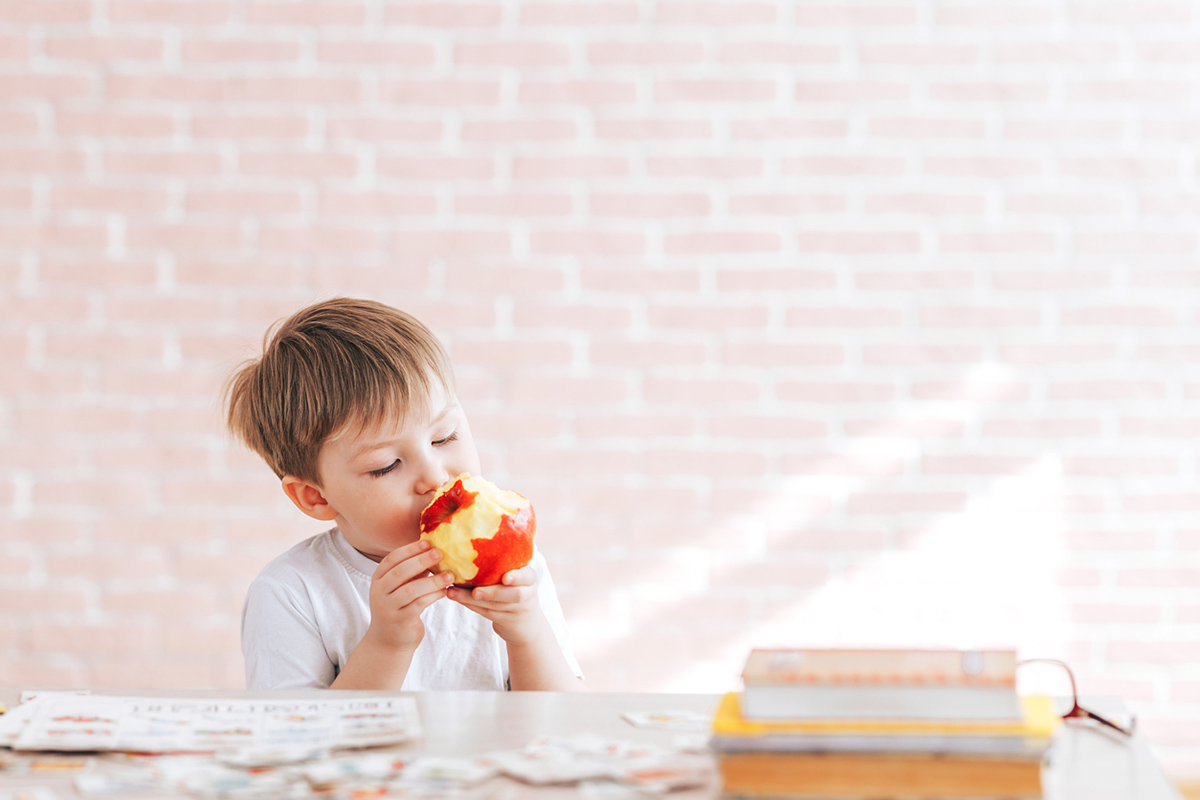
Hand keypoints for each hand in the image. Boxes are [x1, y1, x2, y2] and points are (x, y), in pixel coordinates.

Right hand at [362, 539, 455, 653]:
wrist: (388, 640)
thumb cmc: (399, 606)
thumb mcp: (399, 587)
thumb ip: (411, 571)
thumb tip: (433, 548)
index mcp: (378, 579)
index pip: (392, 559)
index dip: (410, 550)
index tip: (427, 542)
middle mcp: (379, 592)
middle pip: (400, 572)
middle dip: (421, 561)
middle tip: (440, 553)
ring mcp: (388, 608)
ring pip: (410, 590)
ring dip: (432, 581)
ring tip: (450, 574)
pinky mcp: (400, 620)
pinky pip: (419, 605)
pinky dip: (433, 596)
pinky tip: (445, 591)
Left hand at [448, 565, 542, 643]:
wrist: (526, 621)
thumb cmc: (516, 587)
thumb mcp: (518, 574)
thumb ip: (504, 563)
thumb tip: (473, 543)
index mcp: (529, 578)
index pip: (528, 576)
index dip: (517, 577)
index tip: (505, 578)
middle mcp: (527, 594)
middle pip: (513, 595)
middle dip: (492, 593)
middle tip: (475, 591)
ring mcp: (517, 610)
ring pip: (495, 606)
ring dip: (471, 600)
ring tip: (453, 592)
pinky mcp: (505, 621)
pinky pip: (486, 613)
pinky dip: (470, 605)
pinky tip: (457, 597)